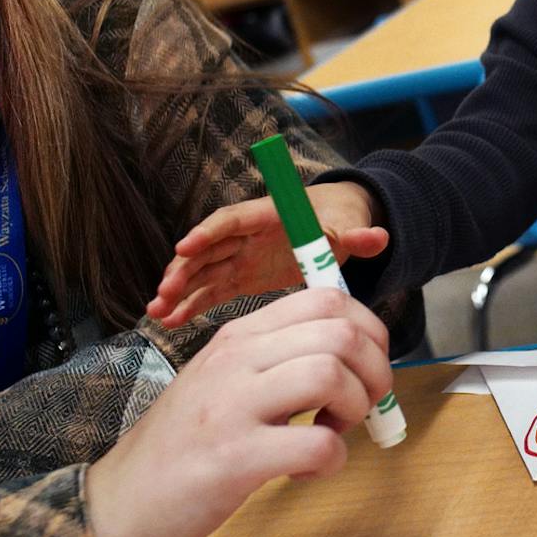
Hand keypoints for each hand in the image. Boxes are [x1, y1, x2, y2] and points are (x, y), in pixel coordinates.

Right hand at [84, 287, 391, 536]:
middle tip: (358, 407)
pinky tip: (306, 471)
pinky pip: (318, 445)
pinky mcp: (235, 459)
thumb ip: (275, 361)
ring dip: (355, 411)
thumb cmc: (181, 447)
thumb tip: (353, 357)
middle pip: (341, 333)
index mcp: (236, 337)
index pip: (326, 299)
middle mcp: (235, 360)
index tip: (365, 368)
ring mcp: (232, 407)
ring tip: (330, 433)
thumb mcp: (221, 382)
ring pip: (332, 375)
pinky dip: (331, 461)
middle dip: (374, 372)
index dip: (368, 330)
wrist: (116, 504)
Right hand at [147, 182, 388, 327]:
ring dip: (180, 288)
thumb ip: (358, 236)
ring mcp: (241, 255)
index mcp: (270, 215)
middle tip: (164, 291)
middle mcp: (248, 234)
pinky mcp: (241, 276)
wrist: (335, 223)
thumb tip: (379, 236)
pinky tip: (170, 321)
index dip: (209, 232)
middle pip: (209, 247)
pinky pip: (210, 289)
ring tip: (158, 312)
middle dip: (185, 267)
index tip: (185, 247)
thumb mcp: (347, 226)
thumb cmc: (339, 220)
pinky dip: (191, 303)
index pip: (234, 220)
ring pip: (204, 270)